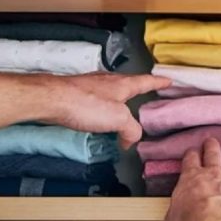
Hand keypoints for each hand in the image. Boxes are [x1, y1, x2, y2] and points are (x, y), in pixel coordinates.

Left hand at [45, 73, 169, 149]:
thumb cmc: (86, 104)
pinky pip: (96, 99)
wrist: (51, 99)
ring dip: (118, 100)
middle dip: (137, 89)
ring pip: (111, 91)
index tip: (168, 80)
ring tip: (122, 110)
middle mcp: (108, 81)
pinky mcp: (76, 93)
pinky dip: (102, 108)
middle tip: (146, 93)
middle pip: (128, 83)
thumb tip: (130, 140)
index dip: (159, 82)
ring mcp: (90, 85)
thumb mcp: (118, 119)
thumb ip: (131, 130)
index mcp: (122, 84)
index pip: (146, 81)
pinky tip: (97, 116)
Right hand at [164, 138, 220, 220]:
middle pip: (213, 154)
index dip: (192, 154)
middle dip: (212, 146)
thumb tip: (176, 215)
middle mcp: (213, 174)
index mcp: (191, 177)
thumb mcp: (172, 216)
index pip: (191, 159)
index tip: (192, 152)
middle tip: (212, 141)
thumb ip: (177, 209)